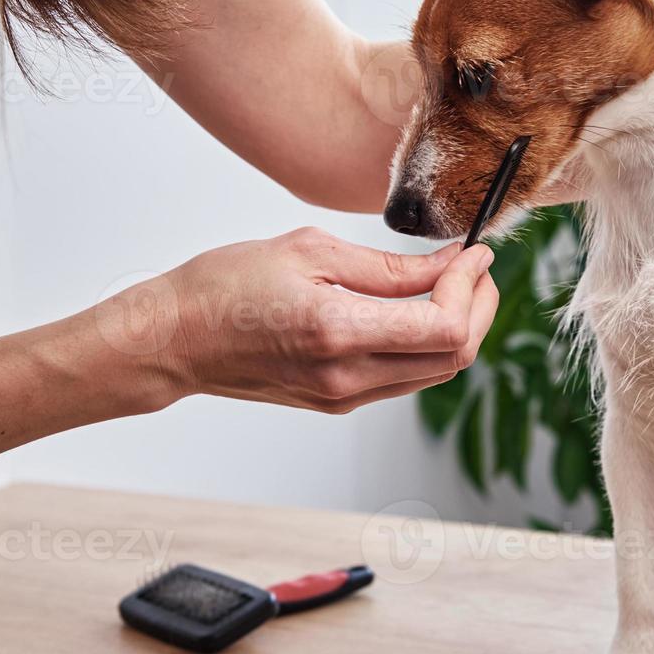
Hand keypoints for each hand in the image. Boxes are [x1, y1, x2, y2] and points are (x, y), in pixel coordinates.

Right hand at [95, 228, 496, 413]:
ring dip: (460, 328)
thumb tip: (449, 263)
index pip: (444, 326)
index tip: (475, 253)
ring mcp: (344, 396)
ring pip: (436, 373)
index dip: (473, 287)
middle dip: (479, 307)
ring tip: (454, 284)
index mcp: (338, 331)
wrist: (174, 339)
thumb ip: (388, 266)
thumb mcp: (308, 251)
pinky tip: (420, 309)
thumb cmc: (225, 285)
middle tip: (475, 268)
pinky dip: (428, 345)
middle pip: (453, 357)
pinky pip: (407, 379)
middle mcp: (347, 376)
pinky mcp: (339, 402)